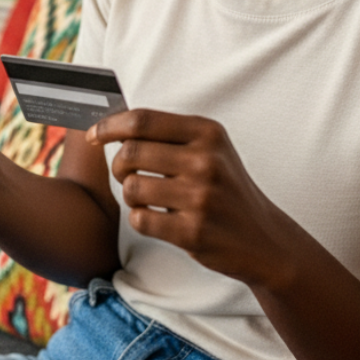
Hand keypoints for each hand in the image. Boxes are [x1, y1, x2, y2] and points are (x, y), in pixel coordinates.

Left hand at [86, 109, 294, 287]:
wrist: (265, 239)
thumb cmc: (226, 189)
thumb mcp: (211, 149)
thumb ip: (169, 134)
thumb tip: (112, 124)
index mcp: (207, 133)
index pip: (142, 120)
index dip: (110, 125)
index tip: (94, 134)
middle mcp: (206, 161)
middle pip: (130, 153)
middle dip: (118, 165)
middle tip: (126, 174)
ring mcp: (201, 197)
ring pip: (132, 187)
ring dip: (130, 195)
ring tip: (148, 198)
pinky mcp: (193, 232)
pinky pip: (140, 220)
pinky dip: (141, 219)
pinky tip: (158, 219)